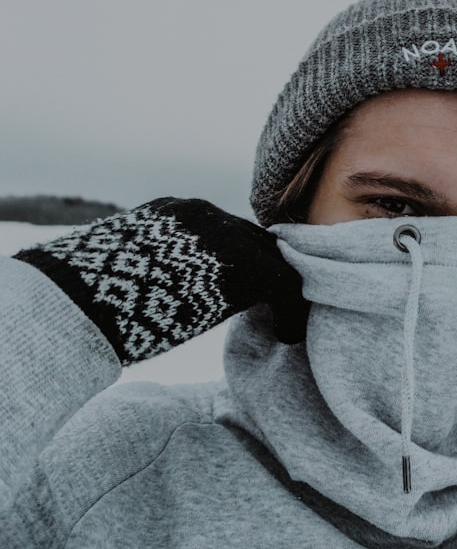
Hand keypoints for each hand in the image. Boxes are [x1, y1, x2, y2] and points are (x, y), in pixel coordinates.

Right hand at [15, 198, 306, 364]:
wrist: (73, 306)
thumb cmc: (84, 297)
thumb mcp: (123, 268)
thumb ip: (153, 265)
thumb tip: (155, 288)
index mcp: (171, 213)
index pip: (223, 229)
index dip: (241, 260)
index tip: (249, 290)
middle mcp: (200, 215)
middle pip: (254, 239)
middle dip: (267, 272)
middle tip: (276, 305)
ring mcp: (223, 236)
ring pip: (273, 259)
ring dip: (282, 291)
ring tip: (287, 323)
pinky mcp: (241, 266)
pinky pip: (282, 284)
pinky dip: (291, 310)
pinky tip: (287, 336)